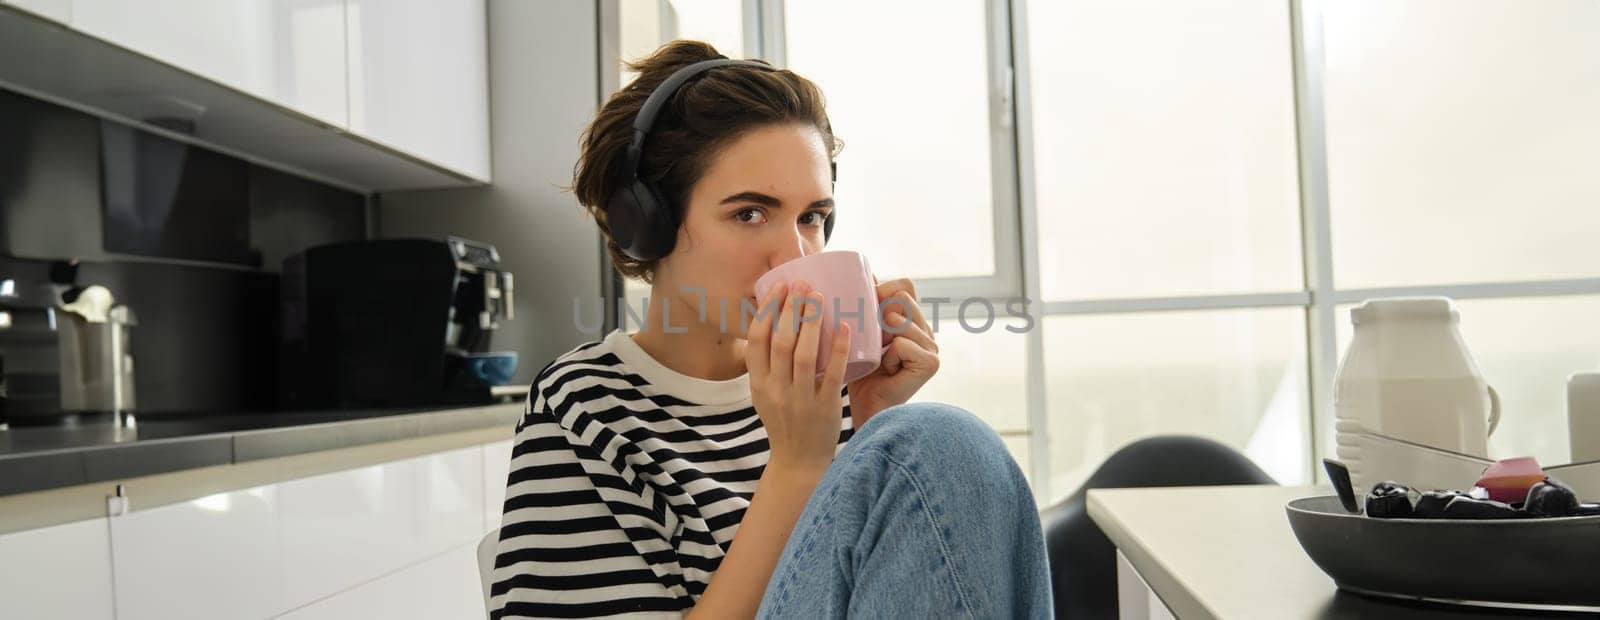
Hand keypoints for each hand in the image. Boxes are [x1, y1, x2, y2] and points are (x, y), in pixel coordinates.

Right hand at [745, 280, 853, 473]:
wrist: (798, 462)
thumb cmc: (784, 422)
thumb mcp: (764, 394)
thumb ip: (766, 364)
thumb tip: (773, 321)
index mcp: (758, 384)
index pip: (756, 340)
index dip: (766, 311)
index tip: (778, 287)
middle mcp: (776, 390)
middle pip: (781, 341)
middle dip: (791, 308)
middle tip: (802, 283)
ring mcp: (800, 399)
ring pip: (804, 354)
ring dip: (812, 323)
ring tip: (820, 298)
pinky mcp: (825, 407)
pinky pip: (832, 373)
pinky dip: (839, 348)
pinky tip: (845, 327)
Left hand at [846, 277, 938, 427]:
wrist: (864, 408)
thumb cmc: (858, 372)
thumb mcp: (859, 331)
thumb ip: (865, 304)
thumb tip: (864, 270)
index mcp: (913, 320)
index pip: (903, 286)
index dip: (882, 291)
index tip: (866, 313)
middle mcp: (927, 331)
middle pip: (902, 298)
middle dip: (878, 316)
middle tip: (873, 343)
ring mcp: (932, 347)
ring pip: (899, 320)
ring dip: (880, 340)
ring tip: (880, 360)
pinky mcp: (931, 363)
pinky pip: (901, 343)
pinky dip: (887, 357)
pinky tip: (887, 372)